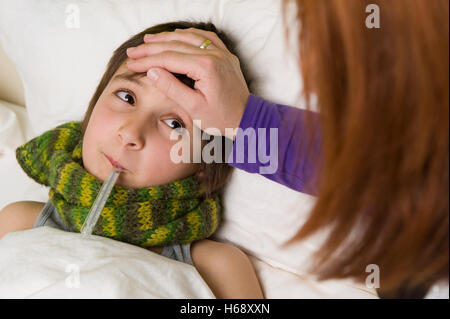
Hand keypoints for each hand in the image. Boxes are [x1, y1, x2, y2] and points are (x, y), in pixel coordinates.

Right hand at [126, 28, 249, 139]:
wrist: (246, 119)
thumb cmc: (221, 118)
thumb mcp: (193, 107)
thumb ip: (171, 87)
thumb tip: (152, 71)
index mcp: (206, 67)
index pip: (168, 58)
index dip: (147, 61)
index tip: (131, 64)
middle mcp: (215, 54)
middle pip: (175, 45)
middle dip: (151, 48)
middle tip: (132, 52)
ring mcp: (222, 53)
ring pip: (189, 37)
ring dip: (167, 38)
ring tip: (148, 40)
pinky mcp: (226, 55)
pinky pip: (205, 37)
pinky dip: (188, 34)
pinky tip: (176, 36)